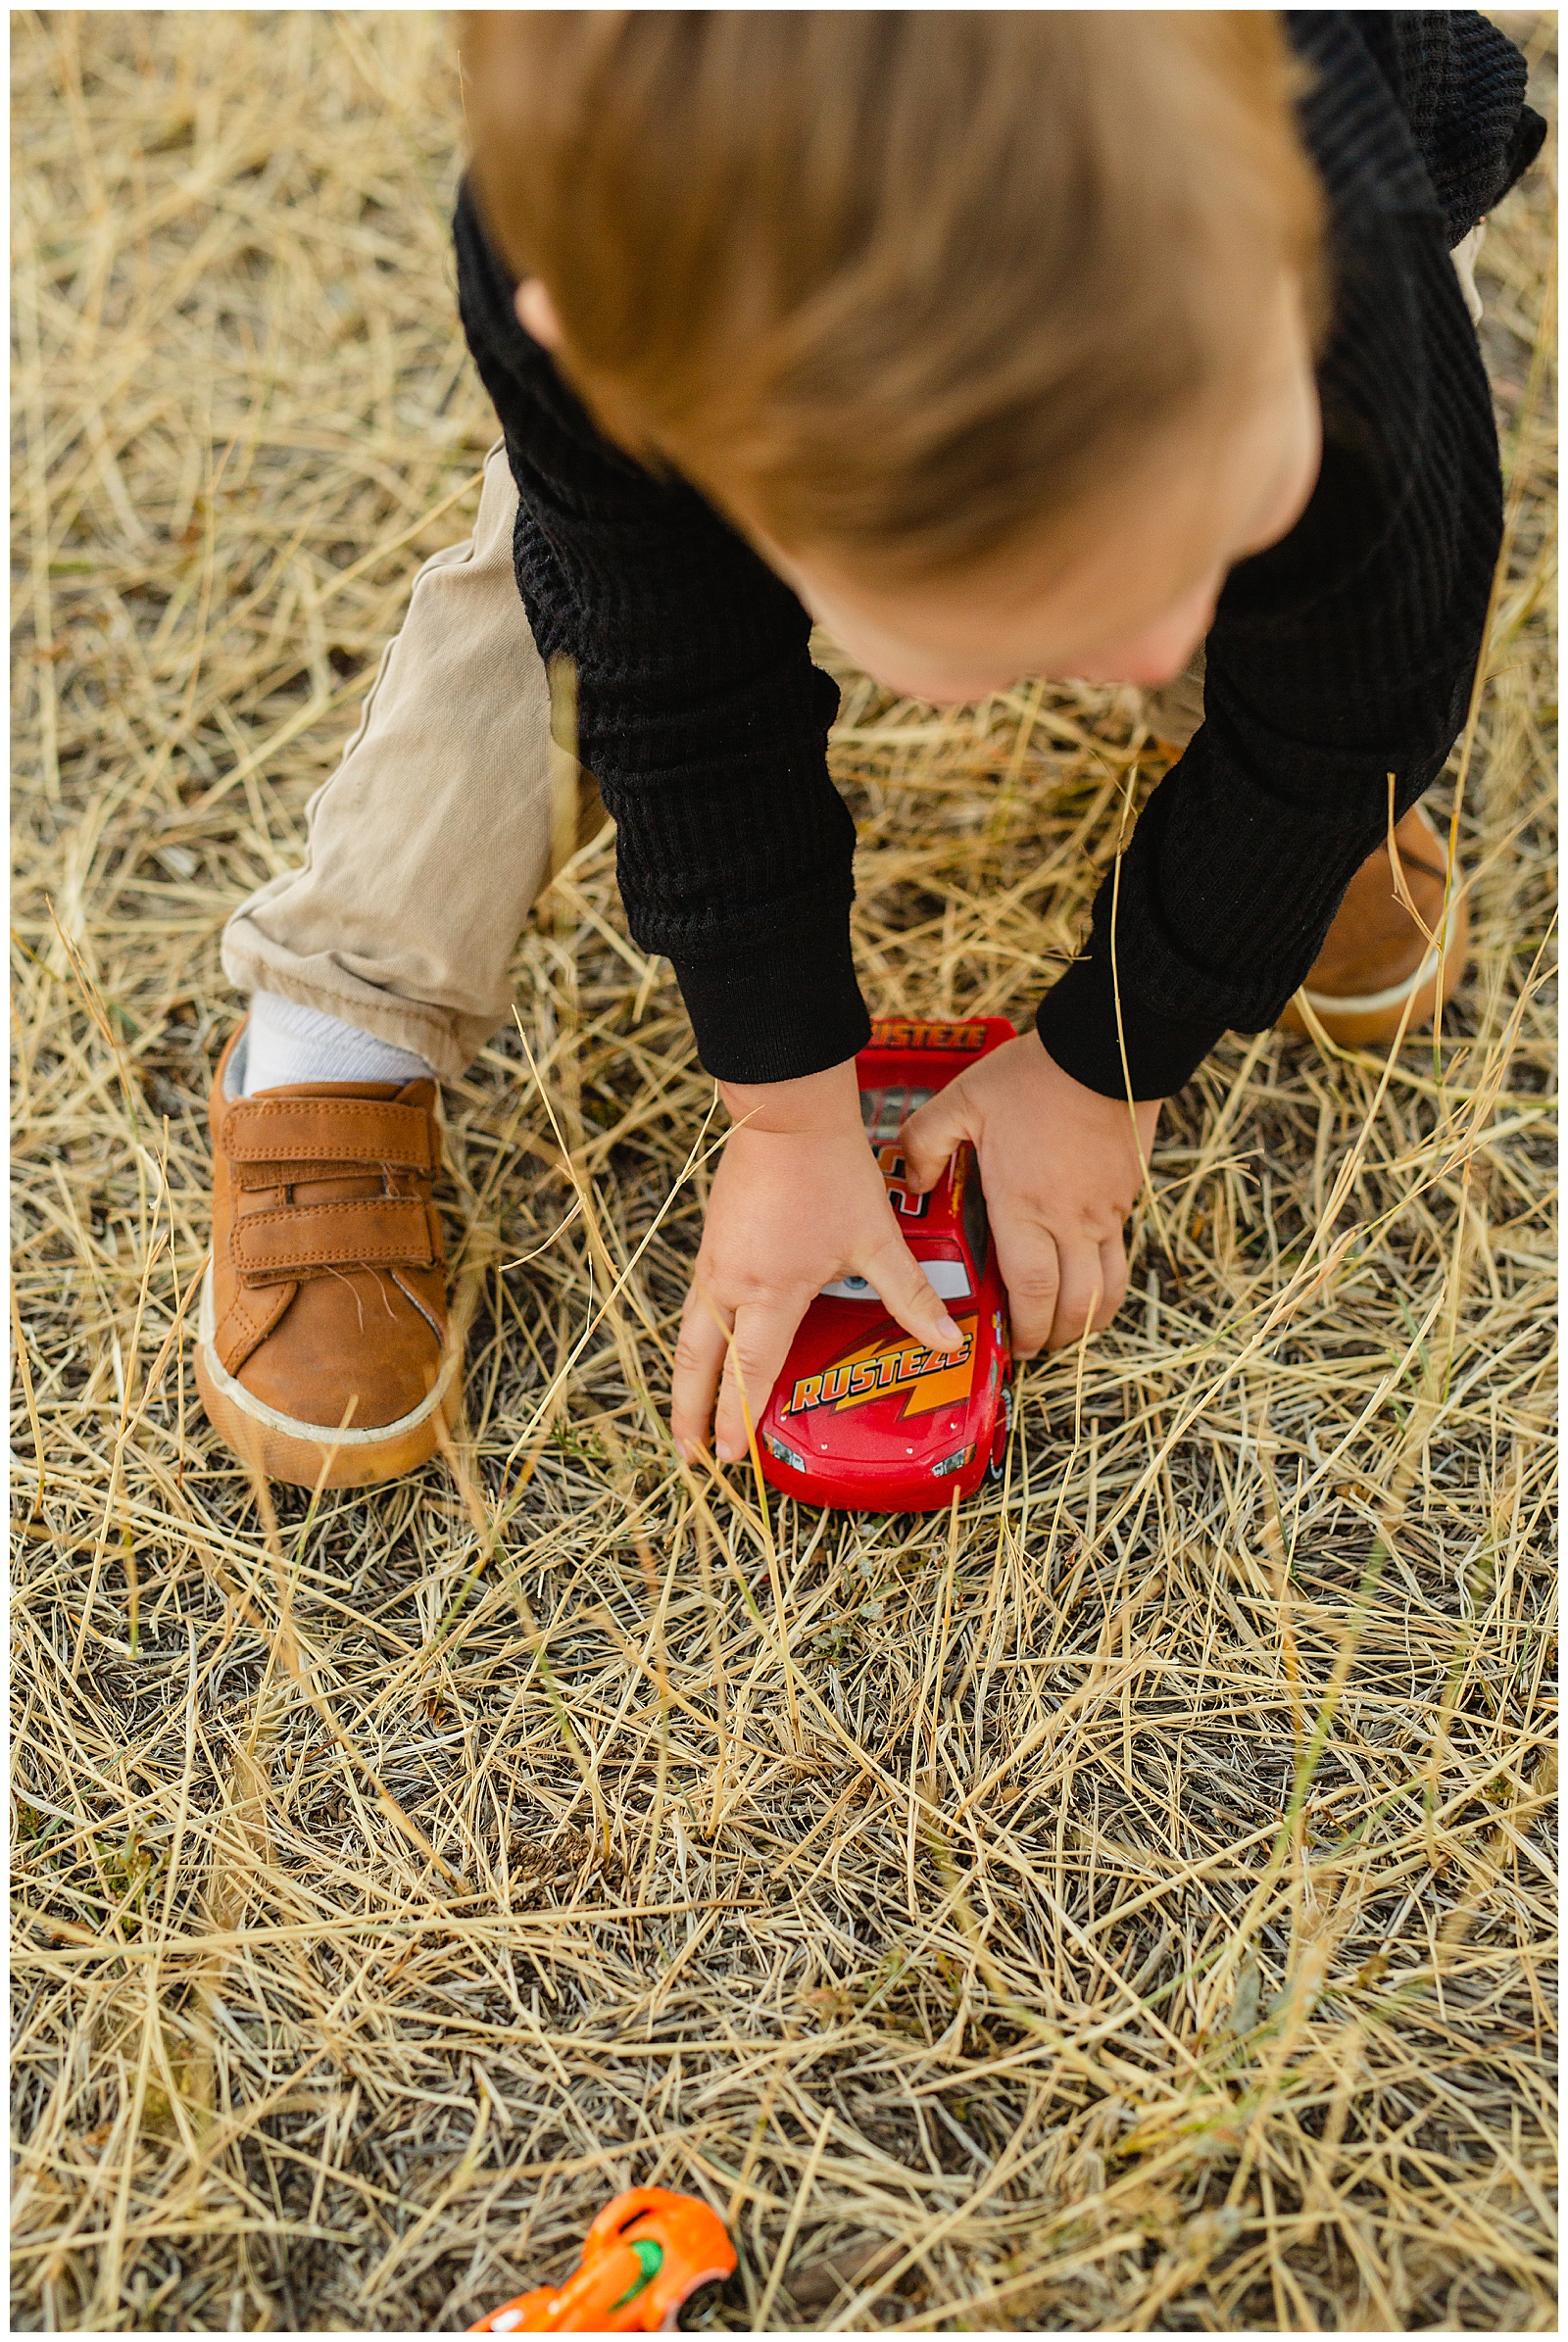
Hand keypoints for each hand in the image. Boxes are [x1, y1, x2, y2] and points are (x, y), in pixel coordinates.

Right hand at [672, 1059, 965, 1464]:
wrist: (786, 1112)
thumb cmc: (831, 1172)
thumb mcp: (877, 1240)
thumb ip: (908, 1296)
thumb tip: (947, 1342)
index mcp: (770, 1290)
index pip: (750, 1370)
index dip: (739, 1417)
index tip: (733, 1458)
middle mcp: (730, 1281)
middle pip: (699, 1362)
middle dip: (692, 1413)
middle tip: (691, 1454)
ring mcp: (714, 1259)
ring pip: (691, 1333)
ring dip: (688, 1377)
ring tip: (687, 1413)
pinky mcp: (713, 1239)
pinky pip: (697, 1303)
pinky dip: (697, 1339)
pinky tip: (706, 1348)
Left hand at [900, 1032, 1161, 1354]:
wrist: (1105, 1050)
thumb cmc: (1031, 1077)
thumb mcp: (960, 1101)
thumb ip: (925, 1143)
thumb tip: (914, 1183)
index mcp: (1026, 1206)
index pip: (1031, 1290)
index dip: (1024, 1327)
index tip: (1013, 1344)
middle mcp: (1072, 1220)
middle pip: (1074, 1304)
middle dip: (1055, 1337)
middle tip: (1035, 1345)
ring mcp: (1107, 1212)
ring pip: (1108, 1289)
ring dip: (1088, 1318)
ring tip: (1066, 1325)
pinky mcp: (1129, 1195)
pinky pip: (1121, 1254)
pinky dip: (1107, 1281)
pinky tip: (1088, 1277)